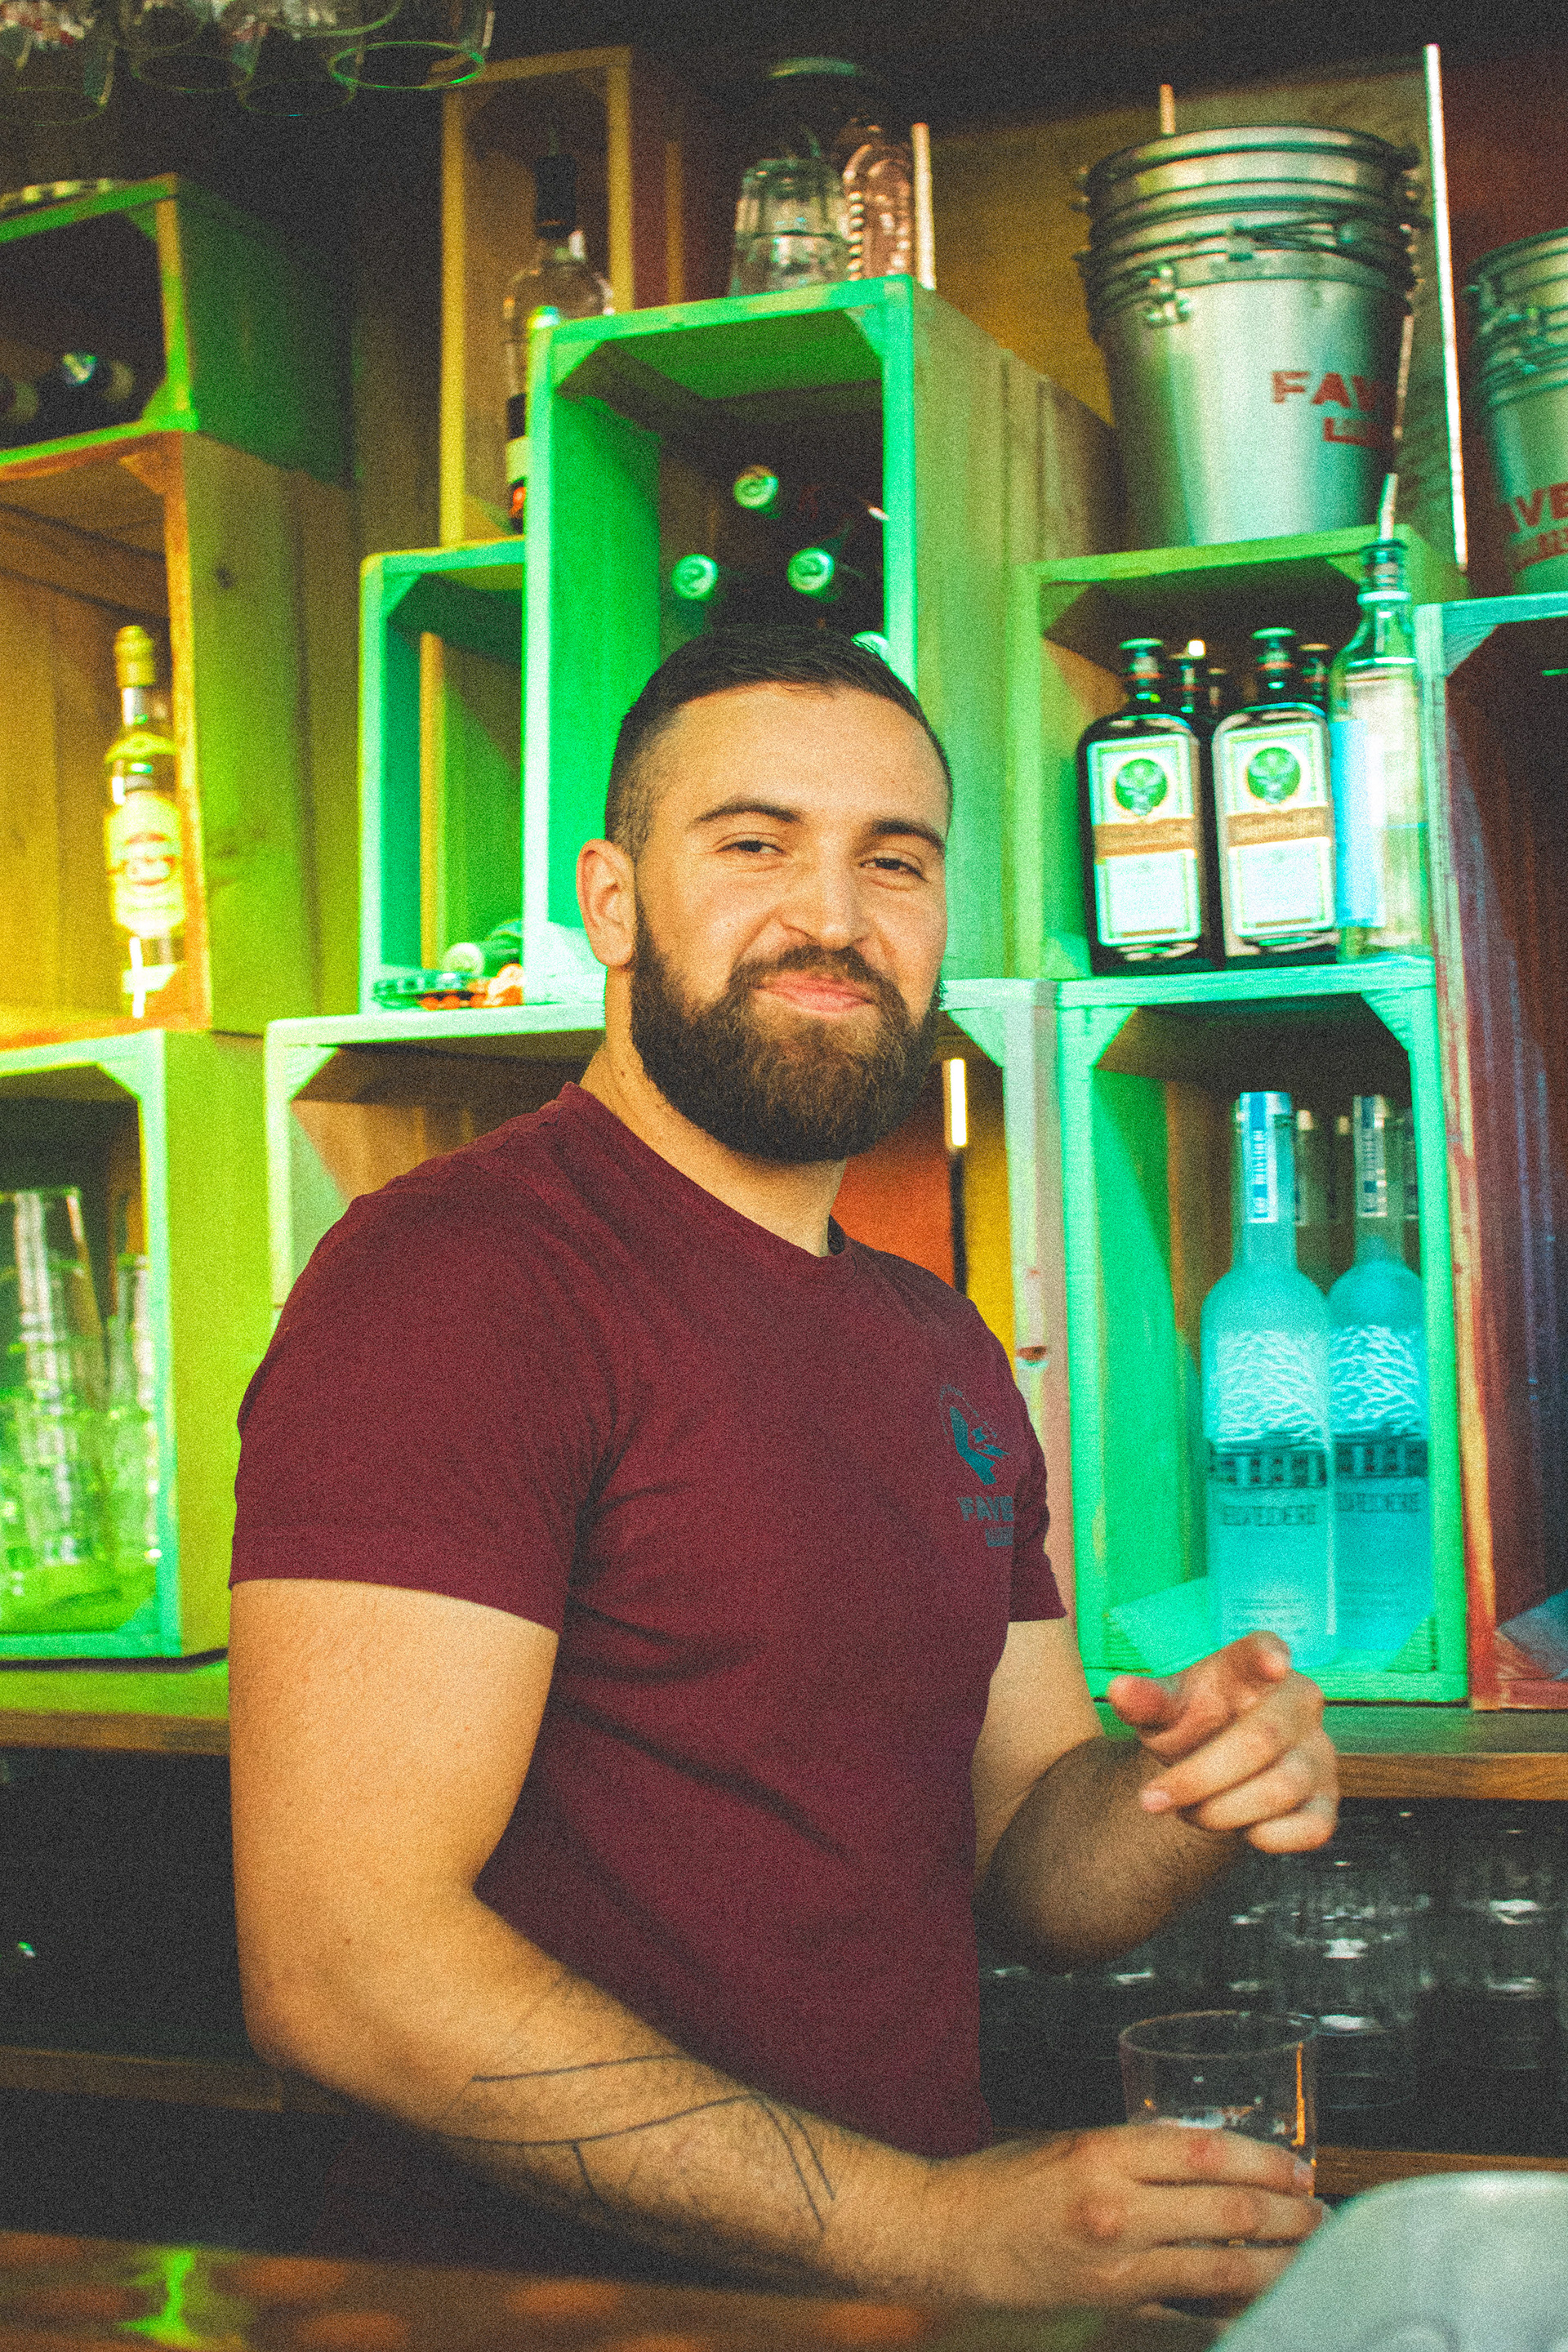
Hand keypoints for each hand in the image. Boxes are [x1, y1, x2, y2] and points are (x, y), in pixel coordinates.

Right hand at [924, 2121, 1323, 2308]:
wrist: (941, 2237)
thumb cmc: (999, 2185)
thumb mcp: (1068, 2145)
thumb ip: (1131, 2157)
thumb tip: (1204, 2168)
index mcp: (1103, 2153)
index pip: (1206, 2151)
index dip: (1263, 2161)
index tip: (1297, 2168)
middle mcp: (1115, 2208)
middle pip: (1227, 2211)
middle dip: (1288, 2216)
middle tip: (1321, 2216)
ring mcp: (1115, 2268)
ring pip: (1221, 2268)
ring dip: (1276, 2264)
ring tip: (1309, 2259)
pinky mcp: (1110, 2311)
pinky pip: (1188, 2319)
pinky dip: (1231, 2314)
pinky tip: (1262, 2310)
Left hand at [1106, 1632, 1337, 1851]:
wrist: (1214, 1762)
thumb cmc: (1192, 1723)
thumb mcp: (1163, 1710)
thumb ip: (1145, 1701)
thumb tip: (1119, 1691)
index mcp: (1253, 1667)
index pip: (1264, 1651)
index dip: (1269, 1656)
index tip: (1272, 1661)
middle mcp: (1298, 1702)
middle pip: (1259, 1742)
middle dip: (1198, 1778)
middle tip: (1152, 1800)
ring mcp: (1319, 1751)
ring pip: (1281, 1788)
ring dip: (1221, 1811)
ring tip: (1190, 1812)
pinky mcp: (1327, 1800)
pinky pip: (1311, 1829)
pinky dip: (1266, 1837)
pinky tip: (1238, 1827)